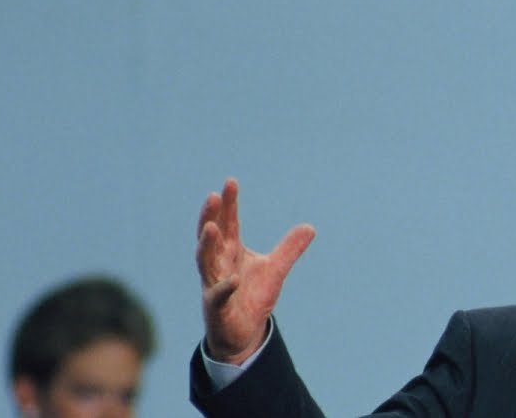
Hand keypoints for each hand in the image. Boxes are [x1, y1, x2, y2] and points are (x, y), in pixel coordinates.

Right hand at [196, 178, 315, 363]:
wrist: (242, 334)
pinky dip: (225, 287)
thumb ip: (289, 249)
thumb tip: (310, 227)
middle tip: (213, 197)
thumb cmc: (252, 297)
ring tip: (211, 227)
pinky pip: (219, 295)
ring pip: (205, 262)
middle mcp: (218, 265)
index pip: (229, 223)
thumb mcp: (275, 270)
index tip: (230, 182)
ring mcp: (214, 284)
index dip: (229, 204)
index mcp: (231, 252)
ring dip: (207, 245)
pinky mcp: (217, 307)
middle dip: (211, 217)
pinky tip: (234, 278)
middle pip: (211, 237)